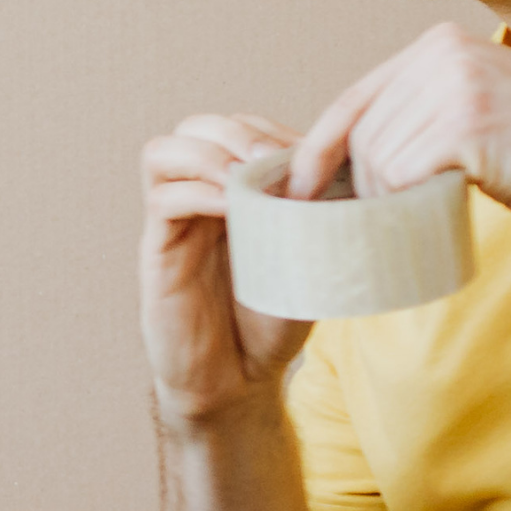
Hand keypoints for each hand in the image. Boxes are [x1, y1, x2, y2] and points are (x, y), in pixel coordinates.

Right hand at [142, 113, 312, 424]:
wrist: (237, 384)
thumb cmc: (272, 326)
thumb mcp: (310, 258)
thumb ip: (319, 211)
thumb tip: (353, 161)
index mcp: (233, 196)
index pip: (239, 129)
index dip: (269, 128)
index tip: (307, 156)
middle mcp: (198, 203)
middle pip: (197, 126)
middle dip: (238, 131)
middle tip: (273, 158)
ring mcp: (174, 226)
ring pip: (166, 150)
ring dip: (210, 151)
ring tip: (246, 175)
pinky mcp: (157, 253)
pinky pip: (163, 197)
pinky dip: (198, 190)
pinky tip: (232, 207)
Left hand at [288, 22, 510, 212]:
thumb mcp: (465, 108)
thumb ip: (413, 116)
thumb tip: (342, 165)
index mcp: (434, 46)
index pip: (351, 101)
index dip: (314, 152)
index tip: (296, 194)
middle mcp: (441, 55)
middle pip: (361, 137)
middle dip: (360, 189)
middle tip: (380, 219)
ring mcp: (455, 85)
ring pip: (379, 161)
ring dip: (388, 202)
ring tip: (419, 211)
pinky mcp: (466, 123)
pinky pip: (403, 176)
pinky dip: (406, 204)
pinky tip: (430, 210)